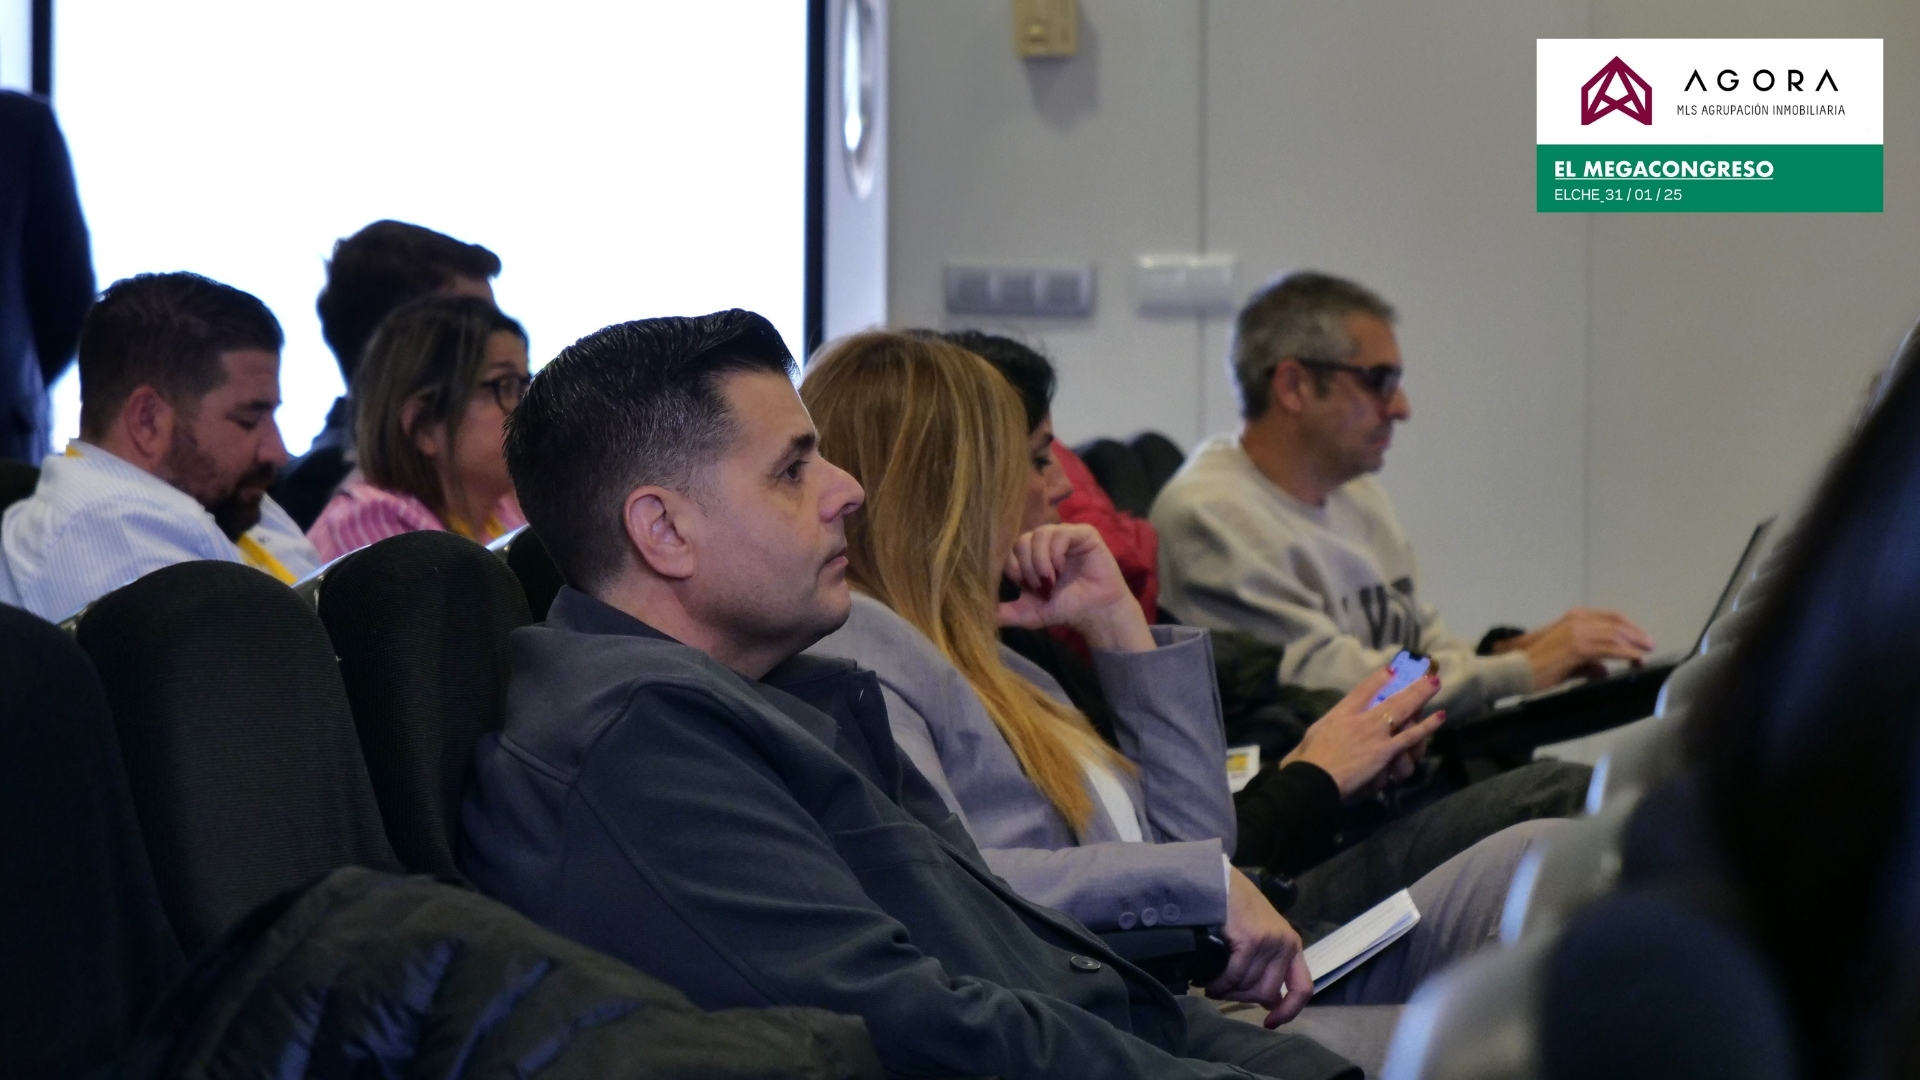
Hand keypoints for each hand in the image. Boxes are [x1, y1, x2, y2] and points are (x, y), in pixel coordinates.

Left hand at [997, 524, 1154, 652]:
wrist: (1096, 614)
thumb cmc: (1065, 609)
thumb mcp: (1029, 614)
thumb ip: (1005, 613)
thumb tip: (980, 615)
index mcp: (1030, 557)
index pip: (1010, 550)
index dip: (1013, 568)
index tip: (1026, 588)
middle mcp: (1045, 543)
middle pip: (1022, 540)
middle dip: (1027, 566)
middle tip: (1040, 587)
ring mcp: (1064, 536)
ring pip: (1040, 533)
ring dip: (1040, 559)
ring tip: (1050, 580)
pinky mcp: (1083, 534)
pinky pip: (1062, 533)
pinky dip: (1056, 552)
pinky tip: (1061, 569)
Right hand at [1205, 867, 1314, 1026]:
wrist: (1218, 880)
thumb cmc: (1235, 907)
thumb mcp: (1260, 935)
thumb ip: (1267, 965)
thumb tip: (1268, 1002)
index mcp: (1292, 945)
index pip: (1303, 988)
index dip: (1288, 1011)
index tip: (1269, 1023)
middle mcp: (1286, 944)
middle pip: (1266, 993)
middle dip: (1241, 998)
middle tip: (1222, 991)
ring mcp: (1270, 941)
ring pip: (1248, 986)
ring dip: (1226, 991)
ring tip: (1211, 985)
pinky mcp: (1251, 939)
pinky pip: (1234, 976)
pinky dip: (1218, 984)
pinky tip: (1207, 981)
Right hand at [1280, 665, 1446, 798]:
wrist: (1314, 779)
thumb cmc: (1308, 759)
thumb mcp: (1313, 734)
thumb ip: (1329, 727)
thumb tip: (1332, 726)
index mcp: (1341, 713)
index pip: (1362, 690)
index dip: (1378, 678)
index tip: (1393, 669)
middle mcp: (1361, 719)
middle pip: (1391, 698)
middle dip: (1412, 685)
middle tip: (1429, 675)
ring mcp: (1376, 734)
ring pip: (1406, 712)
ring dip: (1421, 698)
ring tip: (1434, 686)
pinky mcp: (1385, 751)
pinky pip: (1411, 736)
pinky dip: (1426, 726)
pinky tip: (1439, 716)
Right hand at [1513, 608, 1654, 688]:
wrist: (1518, 671)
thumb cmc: (1538, 668)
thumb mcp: (1567, 662)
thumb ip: (1587, 664)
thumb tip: (1603, 671)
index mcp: (1574, 617)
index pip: (1610, 616)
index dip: (1630, 626)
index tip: (1642, 638)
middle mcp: (1577, 619)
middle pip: (1617, 623)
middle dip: (1637, 634)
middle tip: (1649, 645)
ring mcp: (1577, 631)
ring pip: (1616, 634)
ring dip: (1634, 644)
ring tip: (1645, 653)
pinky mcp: (1577, 646)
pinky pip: (1610, 648)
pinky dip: (1626, 653)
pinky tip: (1635, 659)